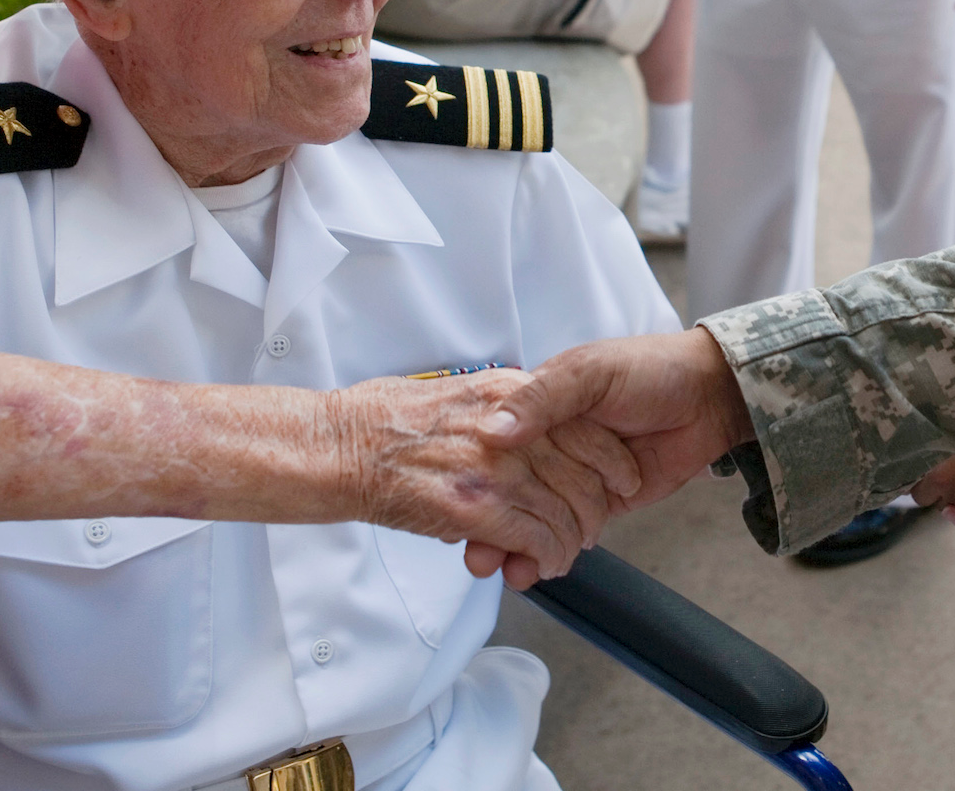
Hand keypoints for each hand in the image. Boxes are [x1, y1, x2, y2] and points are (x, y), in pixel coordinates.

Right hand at [330, 370, 639, 588]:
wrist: (337, 444)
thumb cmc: (383, 418)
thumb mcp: (457, 389)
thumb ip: (501, 406)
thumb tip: (529, 425)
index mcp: (506, 392)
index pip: (585, 427)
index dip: (610, 461)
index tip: (617, 480)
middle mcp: (508, 426)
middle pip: (584, 473)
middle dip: (595, 508)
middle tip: (591, 527)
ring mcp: (492, 467)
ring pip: (564, 511)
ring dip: (573, 540)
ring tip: (566, 553)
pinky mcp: (474, 508)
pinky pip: (535, 537)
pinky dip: (548, 556)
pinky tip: (543, 565)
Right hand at [475, 329, 754, 586]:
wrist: (713, 395)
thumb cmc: (651, 370)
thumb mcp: (591, 373)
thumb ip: (543, 399)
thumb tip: (493, 431)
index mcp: (539, 405)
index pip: (493, 448)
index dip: (475, 477)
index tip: (452, 503)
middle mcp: (550, 443)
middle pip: (506, 490)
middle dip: (487, 524)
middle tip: (473, 552)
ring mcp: (574, 476)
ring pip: (530, 516)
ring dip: (512, 545)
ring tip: (497, 568)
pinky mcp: (601, 503)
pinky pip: (565, 533)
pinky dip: (545, 554)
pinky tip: (530, 570)